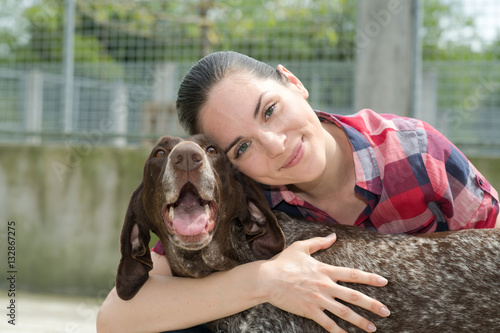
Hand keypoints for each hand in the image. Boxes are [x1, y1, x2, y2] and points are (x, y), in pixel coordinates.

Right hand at [260, 233, 389, 332]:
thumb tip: (333, 236)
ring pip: (344, 312)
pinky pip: (328, 323)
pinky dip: (339, 332)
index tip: (384, 282)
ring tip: (373, 329)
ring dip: (360, 321)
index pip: (353, 274)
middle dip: (372, 305)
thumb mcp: (301, 247)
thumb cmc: (283, 262)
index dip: (370, 278)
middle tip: (386, 312)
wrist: (267, 279)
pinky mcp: (310, 310)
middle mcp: (326, 285)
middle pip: (354, 296)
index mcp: (325, 270)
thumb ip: (319, 242)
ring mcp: (319, 299)